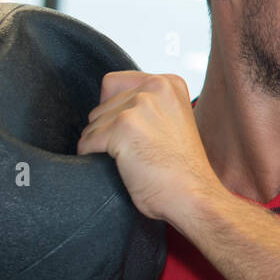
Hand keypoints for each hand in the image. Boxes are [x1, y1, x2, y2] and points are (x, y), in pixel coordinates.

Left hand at [77, 72, 221, 222]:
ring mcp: (139, 106)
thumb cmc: (180, 169)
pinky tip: (117, 167)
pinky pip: (87, 142)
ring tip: (129, 161)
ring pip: (92, 124)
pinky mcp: (123, 127)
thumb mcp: (172, 120)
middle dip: (107, 130)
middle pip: (101, 105)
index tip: (132, 133)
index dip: (114, 111)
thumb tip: (105, 103)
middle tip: (133, 152)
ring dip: (101, 146)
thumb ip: (147, 105)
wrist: (192, 196)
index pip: (114, 83)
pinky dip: (92, 157)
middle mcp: (155, 87)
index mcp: (169, 83)